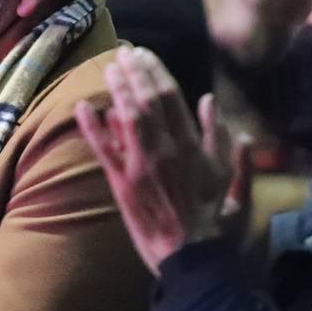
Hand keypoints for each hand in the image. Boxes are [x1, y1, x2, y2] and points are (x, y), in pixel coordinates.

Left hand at [76, 47, 253, 274]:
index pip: (171, 96)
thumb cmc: (215, 221)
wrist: (192, 258)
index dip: (155, 71)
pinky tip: (82, 106)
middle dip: (133, 72)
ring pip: (126, 116)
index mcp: (192, 144)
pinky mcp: (121, 183)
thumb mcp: (230, 178)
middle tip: (122, 52)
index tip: (145, 54)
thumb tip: (210, 101)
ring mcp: (140, 164)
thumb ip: (222, 139)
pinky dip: (91, 127)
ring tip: (107, 67)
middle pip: (146, 99)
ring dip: (116, 89)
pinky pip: (103, 149)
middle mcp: (165, 147)